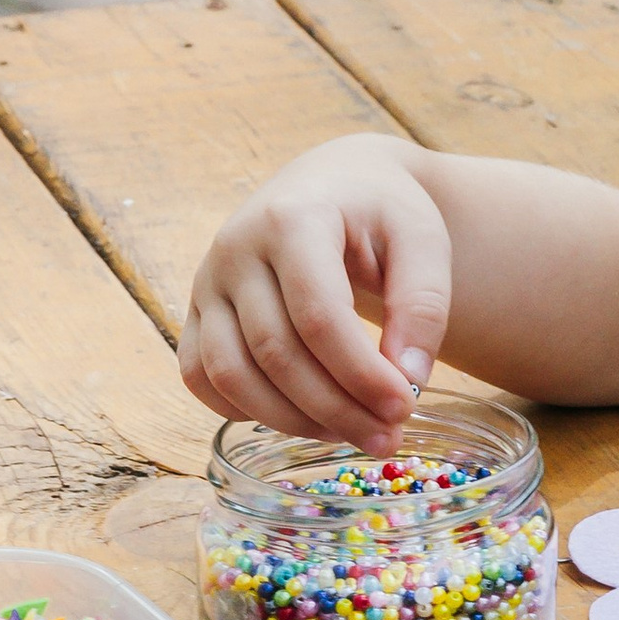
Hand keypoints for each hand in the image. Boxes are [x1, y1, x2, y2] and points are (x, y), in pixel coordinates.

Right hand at [179, 137, 452, 445]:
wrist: (333, 181)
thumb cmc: (381, 211)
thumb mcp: (422, 239)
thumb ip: (423, 305)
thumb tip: (407, 384)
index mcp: (293, 218)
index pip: (318, 315)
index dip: (361, 373)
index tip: (404, 407)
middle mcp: (236, 247)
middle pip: (276, 352)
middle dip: (336, 408)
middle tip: (387, 438)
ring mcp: (207, 280)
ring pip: (232, 374)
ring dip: (293, 421)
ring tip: (351, 433)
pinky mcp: (195, 310)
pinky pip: (202, 377)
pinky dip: (245, 411)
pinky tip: (301, 420)